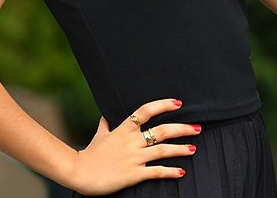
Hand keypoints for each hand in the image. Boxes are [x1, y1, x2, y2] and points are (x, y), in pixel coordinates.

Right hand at [68, 98, 198, 194]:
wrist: (78, 173)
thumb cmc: (89, 154)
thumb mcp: (99, 135)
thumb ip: (106, 124)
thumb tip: (106, 114)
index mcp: (124, 129)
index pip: (146, 111)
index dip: (163, 105)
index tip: (178, 103)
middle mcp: (131, 141)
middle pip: (162, 130)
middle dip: (182, 128)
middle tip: (198, 128)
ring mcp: (133, 158)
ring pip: (163, 150)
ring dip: (181, 149)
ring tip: (194, 148)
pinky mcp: (133, 174)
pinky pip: (156, 172)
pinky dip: (170, 171)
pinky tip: (181, 172)